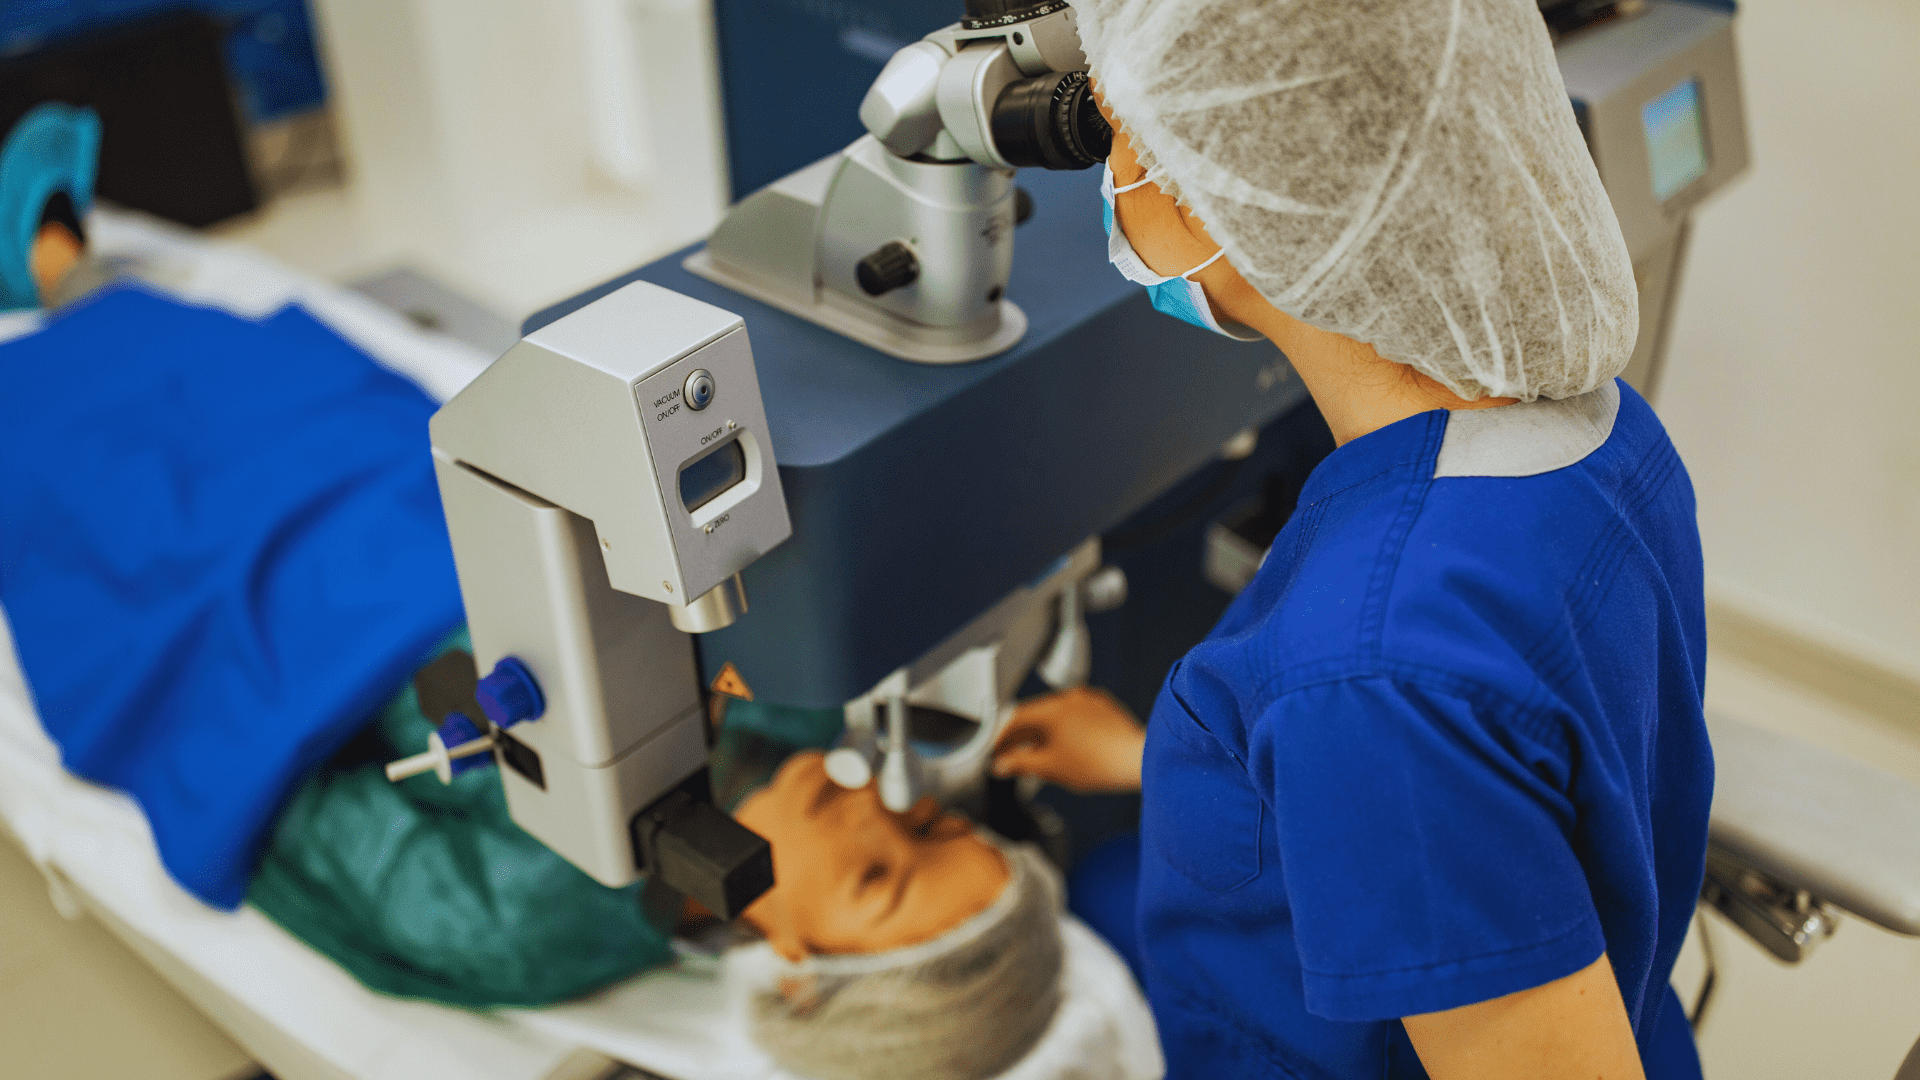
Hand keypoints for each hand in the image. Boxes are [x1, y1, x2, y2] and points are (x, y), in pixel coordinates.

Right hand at [992, 686, 1145, 793]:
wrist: (1138, 761)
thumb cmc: (1098, 764)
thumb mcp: (1050, 768)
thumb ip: (1020, 764)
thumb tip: (1002, 764)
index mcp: (1052, 708)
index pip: (1016, 718)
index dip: (1001, 737)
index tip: (995, 752)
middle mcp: (1070, 698)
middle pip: (1036, 716)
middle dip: (1022, 739)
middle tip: (1012, 758)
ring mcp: (1090, 702)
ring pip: (1057, 717)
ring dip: (1043, 736)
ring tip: (1037, 758)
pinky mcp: (1106, 710)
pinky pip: (1077, 718)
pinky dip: (1065, 732)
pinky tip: (1065, 750)